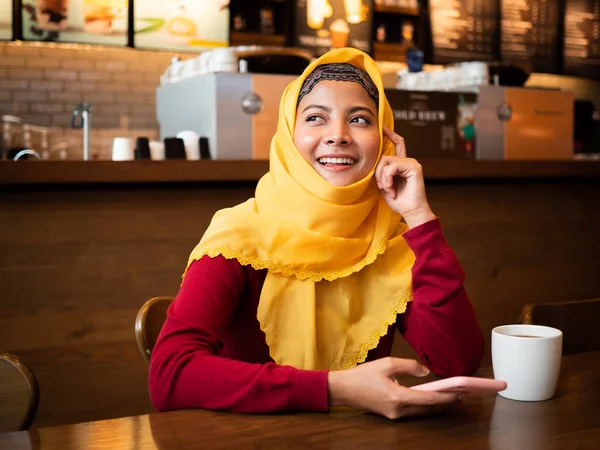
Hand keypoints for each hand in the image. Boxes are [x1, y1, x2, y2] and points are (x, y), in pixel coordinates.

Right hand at [328, 357, 461, 419]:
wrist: (344, 389)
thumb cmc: (363, 375)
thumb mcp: (387, 363)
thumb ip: (408, 366)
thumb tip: (426, 372)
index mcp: (398, 397)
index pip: (428, 399)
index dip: (446, 396)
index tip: (461, 393)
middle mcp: (398, 410)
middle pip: (428, 408)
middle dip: (446, 401)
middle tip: (462, 394)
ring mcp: (395, 415)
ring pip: (422, 411)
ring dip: (436, 403)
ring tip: (452, 395)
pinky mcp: (391, 415)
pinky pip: (413, 411)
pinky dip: (425, 404)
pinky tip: (432, 397)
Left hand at [375, 127, 435, 227]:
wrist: (410, 211)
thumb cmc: (398, 201)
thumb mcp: (384, 185)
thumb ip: (381, 173)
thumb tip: (373, 164)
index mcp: (402, 165)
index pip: (398, 145)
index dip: (391, 135)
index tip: (383, 128)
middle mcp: (408, 162)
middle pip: (384, 156)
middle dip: (377, 173)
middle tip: (382, 187)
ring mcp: (412, 163)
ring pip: (386, 161)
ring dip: (382, 178)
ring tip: (388, 190)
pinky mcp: (414, 167)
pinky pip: (392, 167)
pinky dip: (388, 179)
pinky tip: (392, 189)